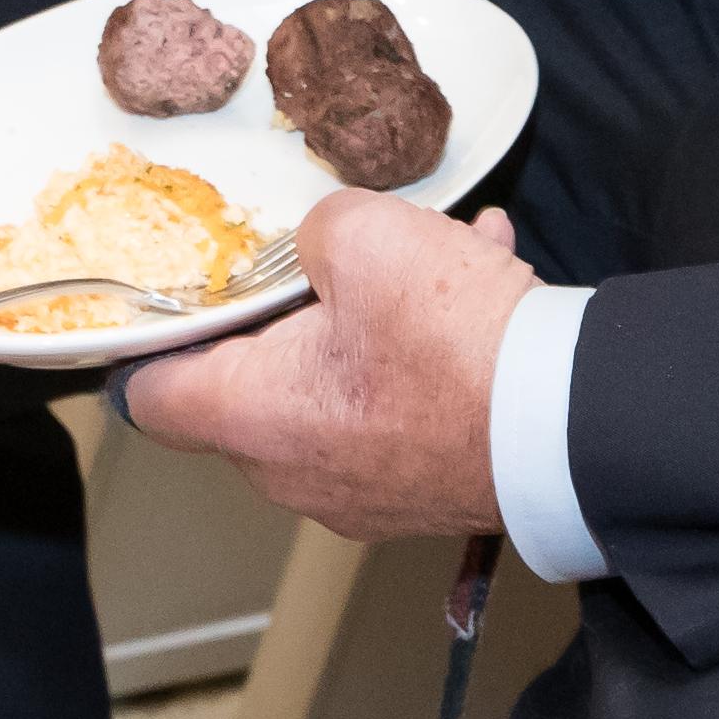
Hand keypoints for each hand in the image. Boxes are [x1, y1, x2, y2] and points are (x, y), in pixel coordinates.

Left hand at [117, 192, 536, 542]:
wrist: (569, 425)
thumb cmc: (460, 348)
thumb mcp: (368, 236)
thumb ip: (317, 228)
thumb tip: (325, 244)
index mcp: (252, 418)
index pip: (149, 397)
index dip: (153, 341)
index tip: (178, 300)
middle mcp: (293, 472)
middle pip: (252, 382)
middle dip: (293, 311)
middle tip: (337, 262)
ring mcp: (359, 490)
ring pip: (337, 385)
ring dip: (374, 319)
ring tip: (437, 257)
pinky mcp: (420, 489)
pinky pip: (398, 407)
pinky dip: (424, 351)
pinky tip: (477, 285)